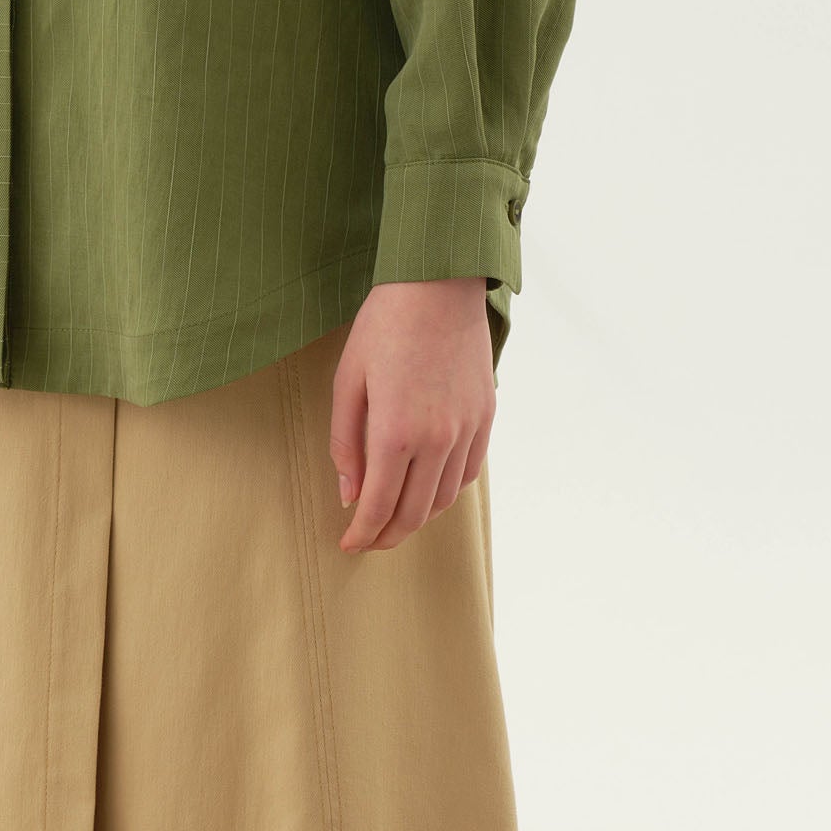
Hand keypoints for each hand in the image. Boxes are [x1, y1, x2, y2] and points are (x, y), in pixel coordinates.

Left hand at [329, 280, 495, 554]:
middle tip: (368, 539)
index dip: (362, 533)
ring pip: (444, 499)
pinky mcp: (485, 417)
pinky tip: (428, 489)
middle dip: (387, 535)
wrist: (439, 285)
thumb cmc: (384, 326)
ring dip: (418, 517)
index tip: (349, 545)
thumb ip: (345, 443)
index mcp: (394, 432)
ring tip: (396, 518)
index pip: (378, 505)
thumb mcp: (348, 381)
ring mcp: (466, 430)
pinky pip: (468, 473)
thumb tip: (349, 493)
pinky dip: (446, 492)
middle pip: (413, 513)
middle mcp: (436, 439)